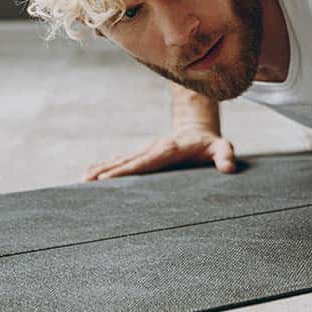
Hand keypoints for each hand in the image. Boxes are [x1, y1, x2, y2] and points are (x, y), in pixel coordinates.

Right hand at [82, 125, 236, 180]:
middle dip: (108, 172)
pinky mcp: (143, 153)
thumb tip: (229, 168)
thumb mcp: (222, 147)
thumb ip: (225, 156)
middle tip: (87, 183)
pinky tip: (90, 174)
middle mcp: (153, 148)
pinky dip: (106, 166)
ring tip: (83, 181)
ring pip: (121, 160)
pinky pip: (122, 160)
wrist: (199, 128)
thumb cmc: (211, 143)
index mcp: (169, 150)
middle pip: (128, 162)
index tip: (110, 179)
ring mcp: (146, 150)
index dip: (128, 170)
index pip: (146, 162)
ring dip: (102, 169)